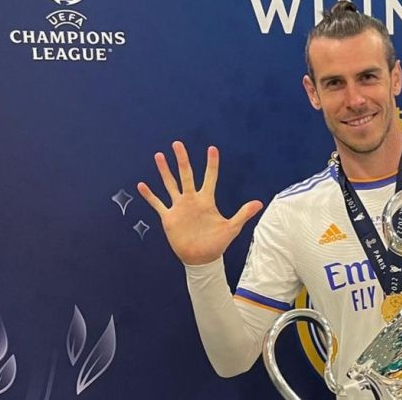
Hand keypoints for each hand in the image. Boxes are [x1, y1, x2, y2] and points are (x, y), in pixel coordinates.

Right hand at [137, 141, 262, 264]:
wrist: (202, 259)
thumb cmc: (218, 243)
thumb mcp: (232, 228)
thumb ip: (243, 214)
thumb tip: (259, 203)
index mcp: (207, 200)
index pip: (210, 177)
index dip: (211, 164)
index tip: (212, 148)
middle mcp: (192, 200)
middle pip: (186, 174)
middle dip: (182, 159)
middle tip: (177, 143)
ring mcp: (180, 207)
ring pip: (170, 184)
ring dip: (164, 171)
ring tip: (159, 155)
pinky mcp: (169, 217)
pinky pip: (157, 204)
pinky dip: (150, 195)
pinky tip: (142, 185)